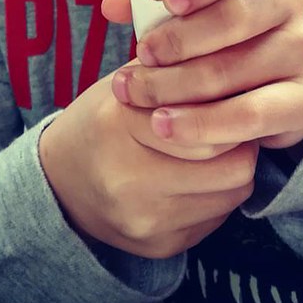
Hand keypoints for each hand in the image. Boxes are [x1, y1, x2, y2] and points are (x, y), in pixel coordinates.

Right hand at [39, 74, 256, 258]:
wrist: (60, 184)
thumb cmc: (104, 122)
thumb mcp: (129, 81)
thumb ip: (178, 68)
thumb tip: (239, 56)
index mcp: (118, 122)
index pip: (210, 120)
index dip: (232, 104)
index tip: (235, 93)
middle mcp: (128, 178)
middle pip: (233, 164)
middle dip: (241, 140)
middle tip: (233, 121)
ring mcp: (145, 220)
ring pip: (233, 193)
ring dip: (233, 168)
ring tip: (217, 148)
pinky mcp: (160, 246)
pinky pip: (218, 218)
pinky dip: (217, 195)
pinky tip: (198, 177)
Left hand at [102, 0, 302, 152]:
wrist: (261, 71)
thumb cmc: (207, 18)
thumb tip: (113, 4)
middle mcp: (292, 0)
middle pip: (237, 17)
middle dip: (179, 40)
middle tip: (141, 54)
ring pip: (235, 69)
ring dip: (176, 86)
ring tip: (135, 93)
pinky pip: (252, 115)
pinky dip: (202, 124)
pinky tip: (165, 126)